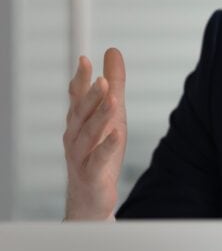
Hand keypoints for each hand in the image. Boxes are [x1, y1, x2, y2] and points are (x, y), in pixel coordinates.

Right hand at [63, 48, 126, 219]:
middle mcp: (75, 136)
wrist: (90, 198)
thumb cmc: (99, 152)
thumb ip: (114, 84)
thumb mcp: (112, 114)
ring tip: (111, 100)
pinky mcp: (92, 174)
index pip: (77, 97)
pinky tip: (116, 133)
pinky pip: (99, 158)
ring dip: (99, 116)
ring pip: (89, 133)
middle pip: (82, 113)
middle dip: (90, 95)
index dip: (80, 79)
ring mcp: (81, 156)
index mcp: (79, 121)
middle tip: (102, 79)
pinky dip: (107, 145)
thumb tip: (113, 52)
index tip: (84, 60)